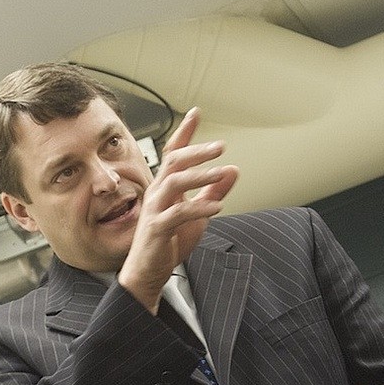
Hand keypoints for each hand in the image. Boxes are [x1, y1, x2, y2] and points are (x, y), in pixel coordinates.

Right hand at [118, 107, 237, 311]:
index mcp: (166, 186)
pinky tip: (217, 207)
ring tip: (221, 172)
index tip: (196, 112)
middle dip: (196, 151)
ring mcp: (155, 209)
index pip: (174, 153)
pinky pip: (177, 213)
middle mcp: (158, 192)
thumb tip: (233, 170)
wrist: (149, 272)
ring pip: (174, 183)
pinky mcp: (157, 228)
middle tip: (221, 146)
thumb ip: (214, 191)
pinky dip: (198, 208)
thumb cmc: (170, 241)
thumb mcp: (200, 213)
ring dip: (199, 176)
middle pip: (174, 162)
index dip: (185, 133)